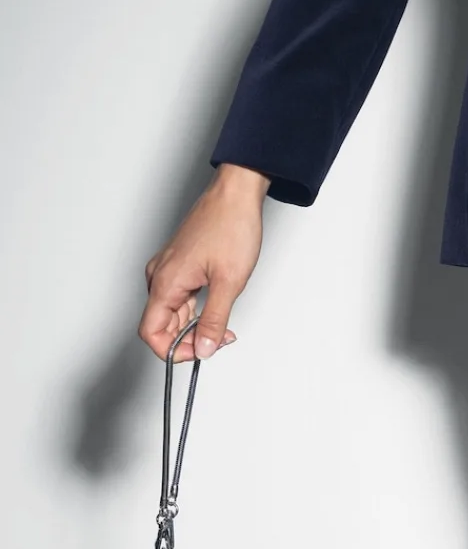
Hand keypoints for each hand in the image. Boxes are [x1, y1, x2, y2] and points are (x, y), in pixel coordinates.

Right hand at [139, 164, 270, 361]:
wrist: (236, 195)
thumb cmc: (231, 227)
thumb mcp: (229, 283)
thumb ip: (214, 321)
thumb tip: (204, 349)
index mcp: (166, 282)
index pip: (151, 332)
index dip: (172, 350)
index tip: (198, 353)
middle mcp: (160, 276)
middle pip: (160, 326)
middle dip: (188, 340)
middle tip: (219, 340)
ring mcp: (168, 270)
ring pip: (171, 314)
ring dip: (193, 328)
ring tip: (223, 327)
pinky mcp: (178, 265)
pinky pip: (178, 299)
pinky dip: (194, 312)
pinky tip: (215, 311)